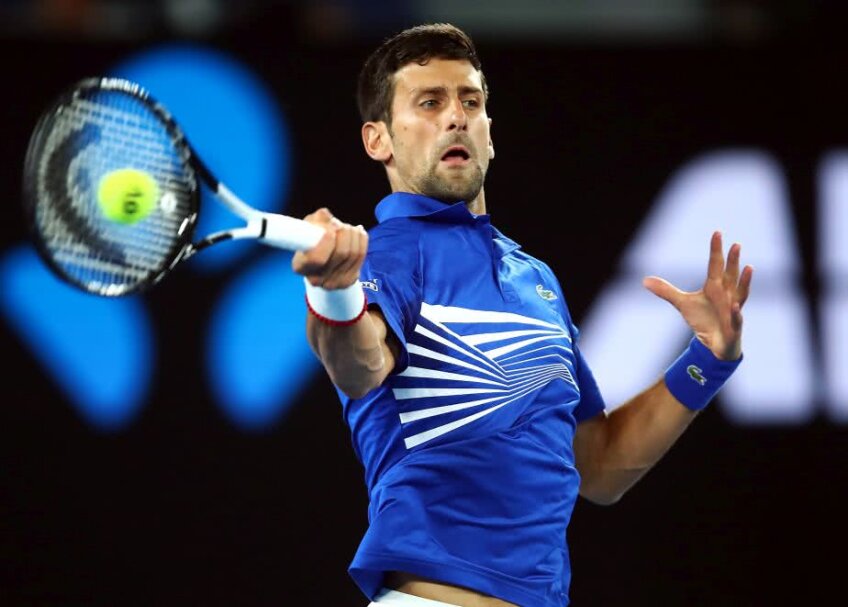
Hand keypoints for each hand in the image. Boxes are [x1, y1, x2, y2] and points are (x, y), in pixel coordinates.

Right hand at [291, 208, 367, 289]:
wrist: (321, 262)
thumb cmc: (311, 241)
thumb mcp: (308, 228)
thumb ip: (315, 220)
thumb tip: (326, 215)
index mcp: (300, 266)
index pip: (317, 258)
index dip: (328, 239)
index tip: (332, 224)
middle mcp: (316, 279)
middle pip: (341, 253)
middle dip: (343, 231)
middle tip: (338, 223)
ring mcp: (334, 283)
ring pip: (354, 253)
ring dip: (352, 234)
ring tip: (346, 227)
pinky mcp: (348, 281)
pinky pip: (361, 255)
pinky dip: (361, 239)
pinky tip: (357, 232)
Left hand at [643, 231, 752, 359]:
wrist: (714, 342)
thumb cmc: (702, 318)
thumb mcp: (682, 303)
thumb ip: (666, 291)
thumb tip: (645, 280)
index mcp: (714, 286)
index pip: (715, 264)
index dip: (716, 250)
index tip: (717, 233)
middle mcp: (727, 294)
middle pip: (730, 274)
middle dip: (733, 261)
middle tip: (736, 244)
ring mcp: (733, 308)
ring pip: (741, 292)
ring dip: (744, 281)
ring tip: (748, 267)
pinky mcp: (734, 324)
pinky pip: (736, 317)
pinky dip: (736, 312)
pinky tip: (735, 306)